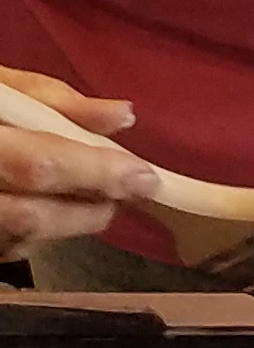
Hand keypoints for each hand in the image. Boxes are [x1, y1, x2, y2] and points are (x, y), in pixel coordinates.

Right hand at [0, 69, 161, 250]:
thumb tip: (122, 117)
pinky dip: (35, 234)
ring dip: (67, 224)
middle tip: (126, 191)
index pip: (38, 165)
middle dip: (89, 209)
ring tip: (90, 196)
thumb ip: (49, 99)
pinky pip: (2, 248)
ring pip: (19, 240)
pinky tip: (47, 209)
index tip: (145, 176)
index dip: (96, 174)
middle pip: (31, 216)